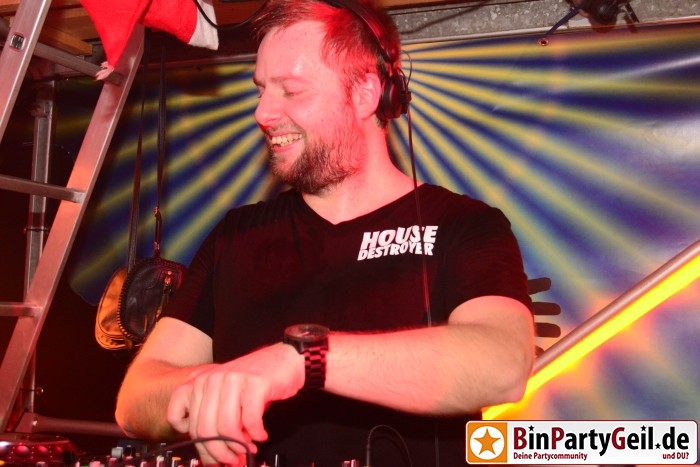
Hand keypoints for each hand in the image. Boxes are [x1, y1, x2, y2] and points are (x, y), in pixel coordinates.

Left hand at [166, 343, 303, 464]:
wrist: (286, 359)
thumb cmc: (256, 382)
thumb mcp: (227, 397)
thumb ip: (215, 420)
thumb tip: (212, 455)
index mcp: (200, 382)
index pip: (179, 418)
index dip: (194, 442)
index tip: (208, 453)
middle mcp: (212, 379)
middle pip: (204, 429)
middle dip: (218, 453)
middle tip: (231, 459)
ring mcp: (233, 379)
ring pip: (226, 427)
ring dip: (238, 446)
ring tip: (248, 449)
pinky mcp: (255, 383)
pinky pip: (250, 420)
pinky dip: (256, 434)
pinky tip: (261, 435)